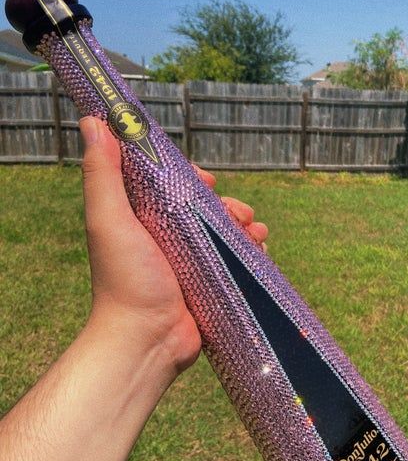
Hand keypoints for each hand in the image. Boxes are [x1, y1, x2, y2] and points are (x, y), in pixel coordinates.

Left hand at [80, 116, 267, 376]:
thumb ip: (102, 173)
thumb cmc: (125, 279)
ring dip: (245, 226)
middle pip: (205, 210)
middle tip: (239, 212)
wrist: (147, 340)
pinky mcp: (211, 284)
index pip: (170, 187)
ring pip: (225, 234)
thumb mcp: (109, 220)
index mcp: (143, 220)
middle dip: (227, 205)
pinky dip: (252, 252)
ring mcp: (191, 264)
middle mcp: (167, 239)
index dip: (191, 178)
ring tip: (256, 231)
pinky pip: (237, 260)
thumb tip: (94, 121)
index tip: (206, 179)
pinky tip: (261, 250)